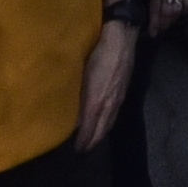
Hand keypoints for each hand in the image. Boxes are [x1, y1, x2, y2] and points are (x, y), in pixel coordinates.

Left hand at [77, 18, 137, 144]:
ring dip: (100, 135)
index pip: (89, 129)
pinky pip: (114, 116)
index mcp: (96, 102)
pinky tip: (103, 123)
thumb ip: (73, 92)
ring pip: (109, 124)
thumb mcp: (80, 72)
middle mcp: (108, 105)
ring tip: (91, 140)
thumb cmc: (96, 51)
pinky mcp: (123, 93)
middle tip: (81, 149)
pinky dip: (107, 124)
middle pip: (101, 131)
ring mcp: (118, 99)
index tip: (75, 149)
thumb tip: (64, 107)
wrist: (121, 36)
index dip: (82, 141)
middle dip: (91, 142)